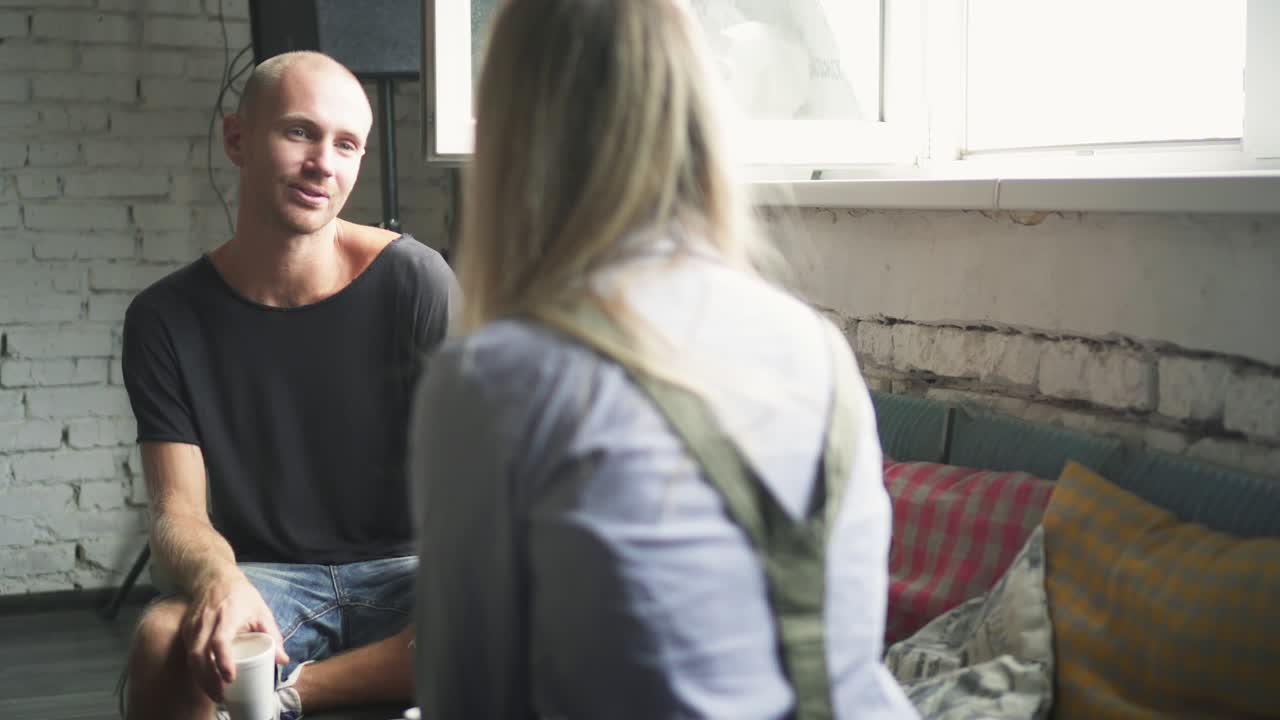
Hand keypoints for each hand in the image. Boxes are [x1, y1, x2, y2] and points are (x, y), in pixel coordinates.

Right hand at [181, 570, 289, 702]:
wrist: (215, 578)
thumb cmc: (242, 596)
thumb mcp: (262, 612)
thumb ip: (273, 636)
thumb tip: (283, 660)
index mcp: (226, 616)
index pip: (220, 642)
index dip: (223, 662)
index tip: (230, 678)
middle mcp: (206, 622)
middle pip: (199, 655)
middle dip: (208, 679)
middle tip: (221, 695)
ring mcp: (193, 626)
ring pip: (191, 657)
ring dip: (201, 678)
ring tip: (215, 692)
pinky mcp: (187, 630)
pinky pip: (188, 653)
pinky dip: (196, 669)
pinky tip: (206, 679)